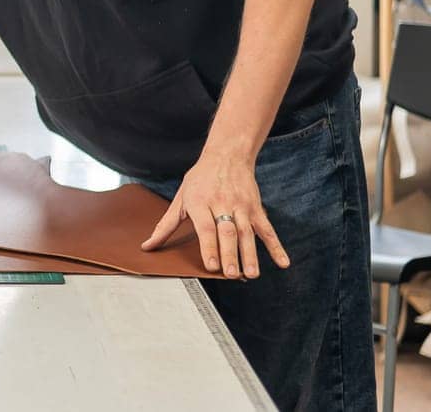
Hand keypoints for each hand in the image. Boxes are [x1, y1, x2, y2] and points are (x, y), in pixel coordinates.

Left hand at [140, 150, 290, 278]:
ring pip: (247, 233)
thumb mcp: (180, 198)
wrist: (227, 155)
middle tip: (231, 275)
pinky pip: (267, 229)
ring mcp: (242, 206)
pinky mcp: (256, 208)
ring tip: (251, 274)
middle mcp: (222, 204)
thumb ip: (166, 224)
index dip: (209, 246)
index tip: (211, 265)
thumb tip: (147, 245)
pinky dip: (276, 246)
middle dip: (230, 254)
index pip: (206, 227)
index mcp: (200, 202)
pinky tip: (282, 262)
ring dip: (250, 254)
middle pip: (228, 232)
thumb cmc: (200, 179)